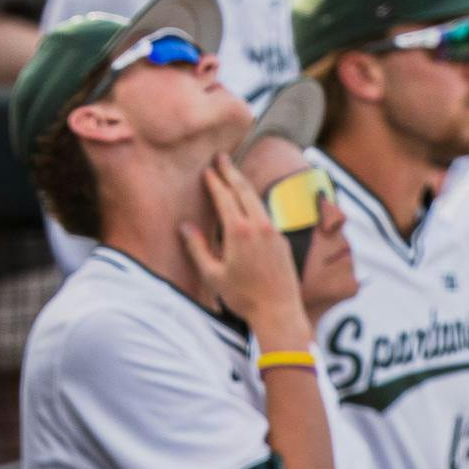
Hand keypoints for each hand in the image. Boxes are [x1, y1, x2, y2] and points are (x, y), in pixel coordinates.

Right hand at [179, 154, 304, 333]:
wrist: (280, 311)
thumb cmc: (243, 297)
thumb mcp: (213, 275)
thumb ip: (197, 248)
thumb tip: (185, 227)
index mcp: (239, 231)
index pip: (224, 196)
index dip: (214, 181)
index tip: (207, 170)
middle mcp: (259, 226)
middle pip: (243, 189)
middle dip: (231, 171)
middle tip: (222, 156)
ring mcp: (274, 231)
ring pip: (257, 200)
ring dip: (244, 184)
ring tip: (234, 174)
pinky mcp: (283, 240)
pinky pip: (266, 213)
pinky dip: (255, 202)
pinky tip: (250, 203)